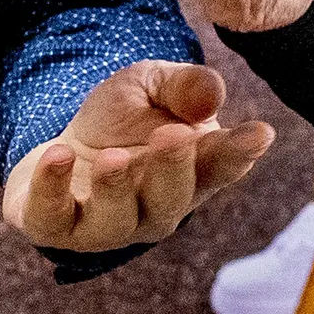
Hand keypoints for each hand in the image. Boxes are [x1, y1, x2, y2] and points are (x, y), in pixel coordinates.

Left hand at [6, 61, 273, 255]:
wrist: (59, 151)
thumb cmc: (119, 122)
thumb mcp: (152, 86)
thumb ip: (184, 86)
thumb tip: (211, 96)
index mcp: (190, 174)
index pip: (221, 166)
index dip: (241, 152)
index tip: (259, 132)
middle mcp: (155, 209)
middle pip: (172, 199)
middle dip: (173, 168)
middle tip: (174, 134)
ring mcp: (105, 225)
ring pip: (117, 219)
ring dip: (117, 189)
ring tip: (115, 157)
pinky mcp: (55, 227)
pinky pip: (53, 218)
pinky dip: (53, 188)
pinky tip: (58, 155)